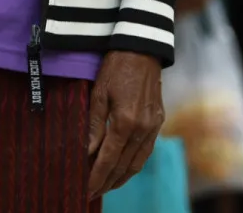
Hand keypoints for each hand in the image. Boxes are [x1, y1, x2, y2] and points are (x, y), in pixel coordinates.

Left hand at [87, 51, 163, 197]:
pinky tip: (123, 169)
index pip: (108, 159)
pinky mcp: (158, 122)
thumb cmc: (115, 68)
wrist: (142, 48)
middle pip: (123, 166)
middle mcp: (142, 129)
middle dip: (106, 182)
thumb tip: (85, 153)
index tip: (85, 191)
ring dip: (120, 178)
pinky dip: (133, 165)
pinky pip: (145, 151)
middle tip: (91, 194)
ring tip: (106, 186)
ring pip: (137, 163)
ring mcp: (153, 126)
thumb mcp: (98, 94)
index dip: (96, 178)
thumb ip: (93, 126)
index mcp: (125, 122)